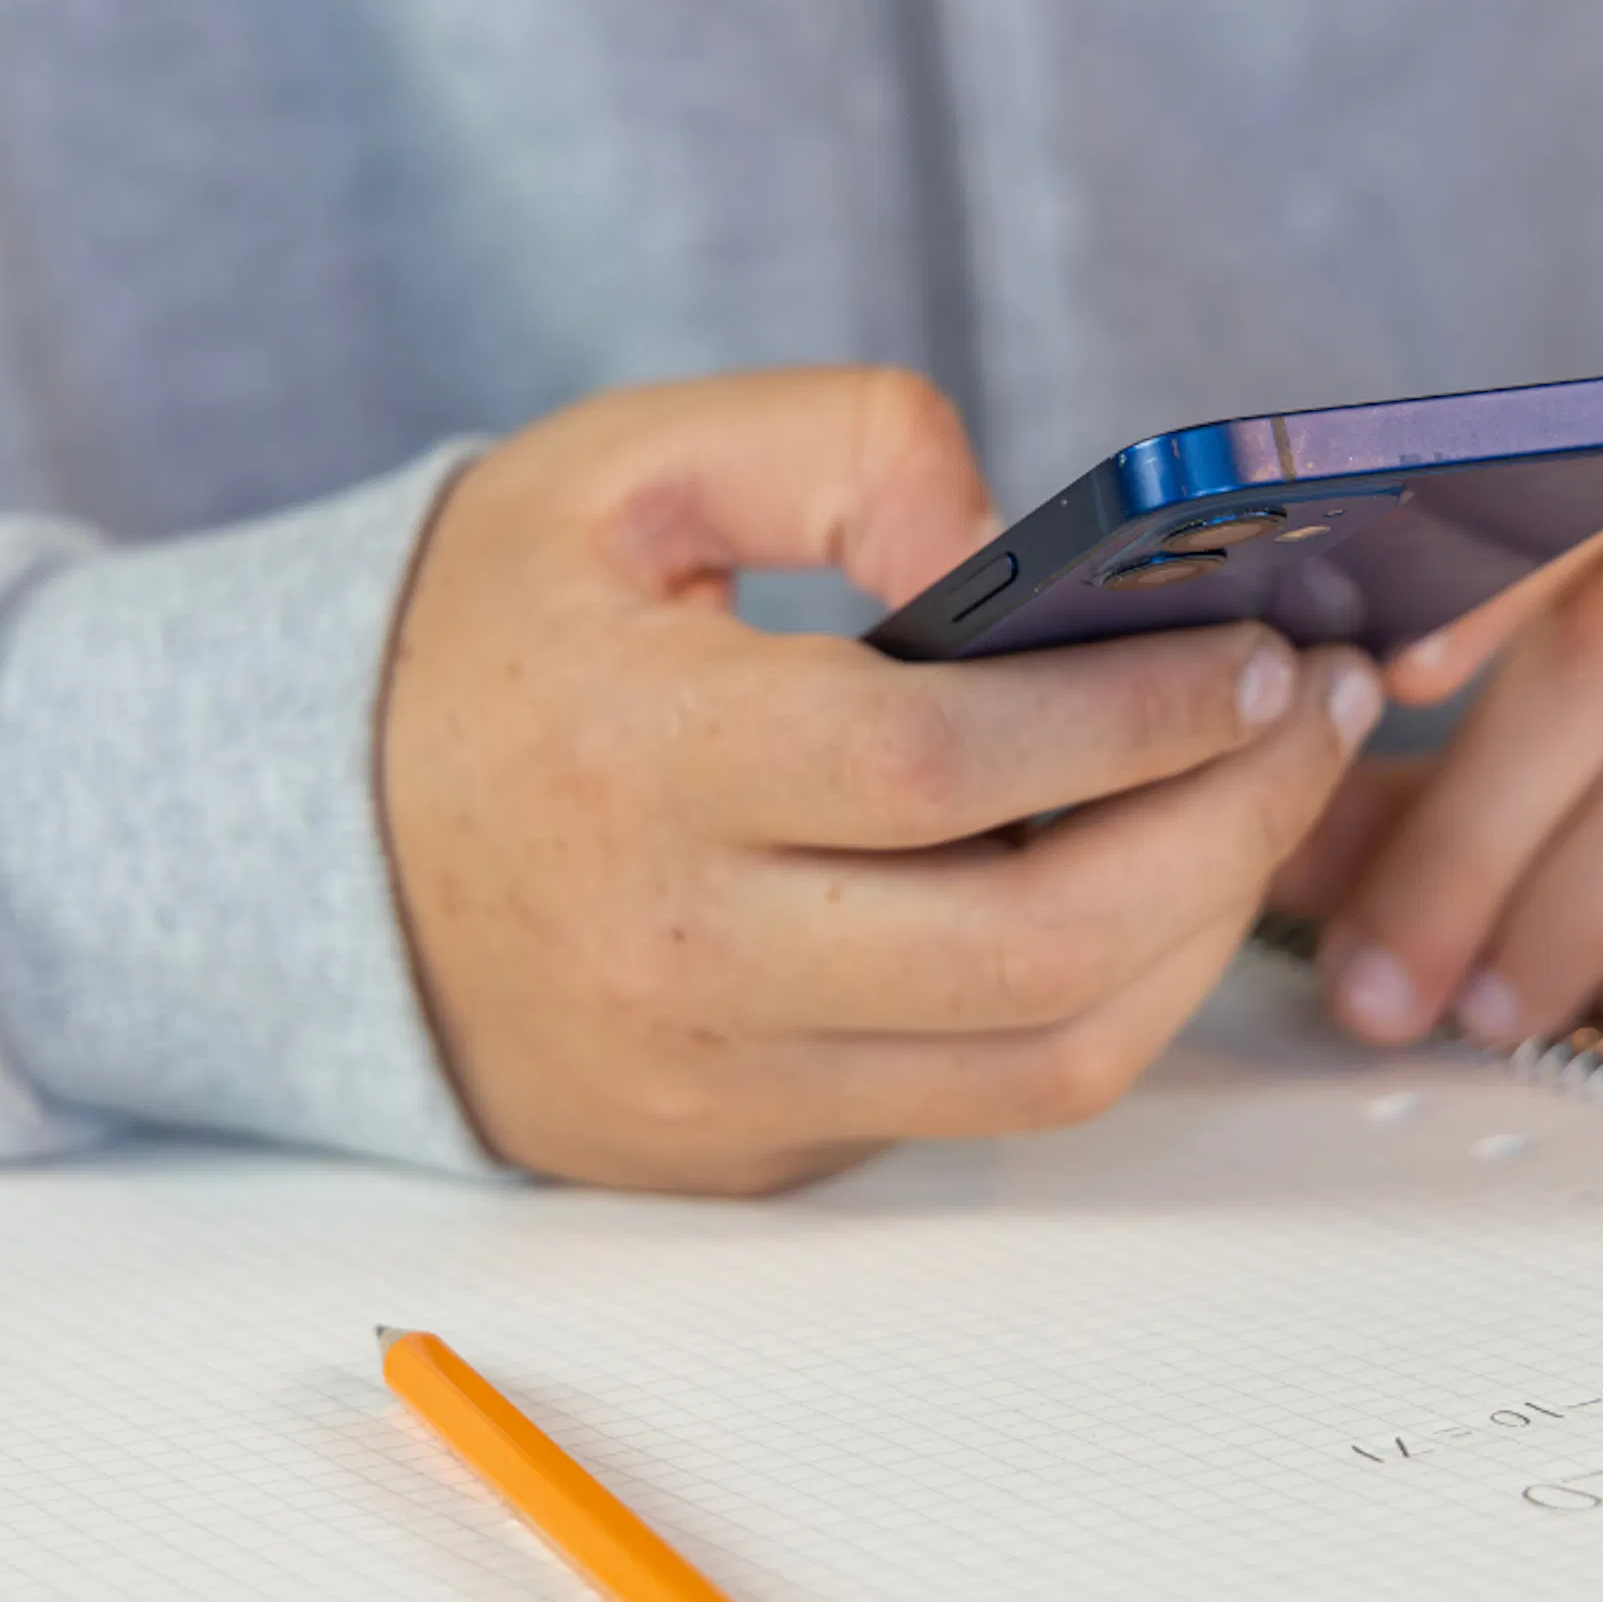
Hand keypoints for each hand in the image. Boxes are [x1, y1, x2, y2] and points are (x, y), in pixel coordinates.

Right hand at [379, 368, 1382, 1193]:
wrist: (293, 853)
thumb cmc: (485, 639)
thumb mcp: (628, 467)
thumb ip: (844, 445)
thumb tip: (1021, 547)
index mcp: (646, 764)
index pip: (950, 766)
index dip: (1142, 712)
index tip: (1259, 647)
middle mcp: (687, 956)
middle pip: (1037, 948)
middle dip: (1229, 829)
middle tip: (1309, 718)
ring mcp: (721, 1084)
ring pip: (1043, 1065)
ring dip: (1197, 937)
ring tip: (1256, 803)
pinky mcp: (749, 1156)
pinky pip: (979, 1106)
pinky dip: (1097, 1004)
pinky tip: (1143, 887)